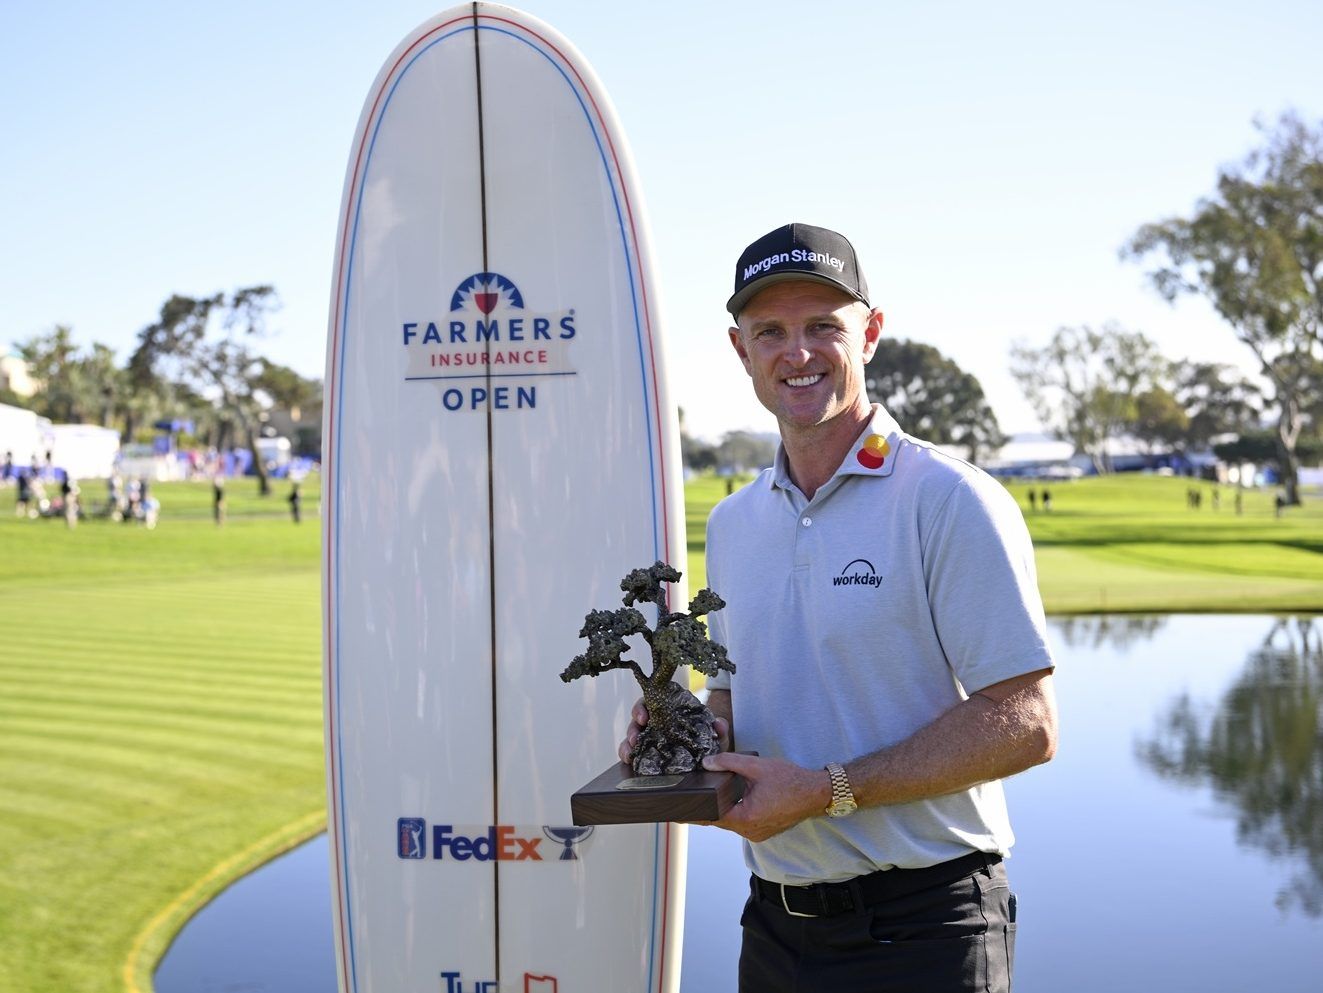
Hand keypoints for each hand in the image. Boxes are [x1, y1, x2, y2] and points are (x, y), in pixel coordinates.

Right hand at [616, 698, 732, 763]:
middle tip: (635, 739)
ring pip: (632, 737)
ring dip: (627, 744)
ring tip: (628, 755)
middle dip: (632, 729)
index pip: (649, 702)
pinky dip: (628, 755)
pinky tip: (629, 762)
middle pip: (636, 720)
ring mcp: (649, 736)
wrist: (708, 753)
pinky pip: (633, 752)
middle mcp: (655, 721)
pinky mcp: (646, 752)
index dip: (642, 708)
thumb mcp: (715, 732)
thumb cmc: (708, 737)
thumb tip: (719, 724)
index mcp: (667, 709)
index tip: (644, 717)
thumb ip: (719, 727)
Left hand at [695, 752, 828, 842]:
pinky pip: (743, 822)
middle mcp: (750, 831)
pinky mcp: (764, 830)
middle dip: (706, 808)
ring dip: (723, 809)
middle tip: (688, 799)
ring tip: (711, 794)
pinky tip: (733, 798)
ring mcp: (758, 833)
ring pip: (731, 821)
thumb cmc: (791, 780)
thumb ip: (729, 762)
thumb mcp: (757, 766)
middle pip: (719, 820)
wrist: (817, 792)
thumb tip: (707, 762)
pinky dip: (736, 811)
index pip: (711, 818)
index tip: (676, 813)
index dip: (693, 813)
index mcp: (746, 818)